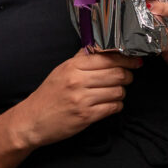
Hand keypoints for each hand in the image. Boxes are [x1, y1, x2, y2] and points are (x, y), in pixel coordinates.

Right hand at [12, 50, 140, 148]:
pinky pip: (113, 108)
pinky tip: (110, 104)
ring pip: (118, 91)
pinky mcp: (85, 117)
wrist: (32, 120)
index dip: (126, 59)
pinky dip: (117, 106)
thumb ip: (81, 58)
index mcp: (72, 66)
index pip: (108, 57)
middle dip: (128, 75)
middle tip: (128, 77)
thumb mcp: (61, 70)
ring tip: (116, 92)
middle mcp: (77, 81)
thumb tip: (101, 47)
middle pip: (117, 73)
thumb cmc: (48, 95)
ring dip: (122, 92)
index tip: (135, 60)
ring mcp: (82, 99)